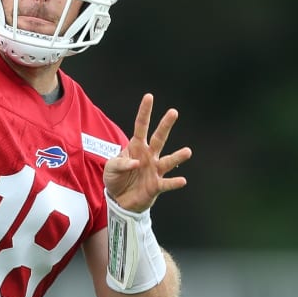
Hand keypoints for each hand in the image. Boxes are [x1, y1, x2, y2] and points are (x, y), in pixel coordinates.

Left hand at [104, 93, 191, 212]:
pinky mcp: (156, 185)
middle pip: (158, 138)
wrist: (120, 199)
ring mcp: (154, 170)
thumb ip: (120, 163)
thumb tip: (136, 162)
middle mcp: (148, 156)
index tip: (149, 97)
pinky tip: (182, 180)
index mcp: (136, 147)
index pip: (141, 126)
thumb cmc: (116, 178)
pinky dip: (174, 182)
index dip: (144, 112)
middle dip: (165, 125)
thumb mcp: (111, 167)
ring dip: (177, 157)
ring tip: (187, 151)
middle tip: (173, 112)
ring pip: (168, 161)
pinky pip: (167, 183)